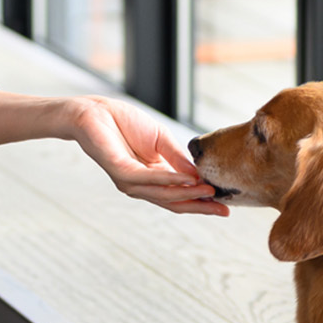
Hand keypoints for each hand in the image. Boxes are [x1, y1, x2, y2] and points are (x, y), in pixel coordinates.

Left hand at [64, 95, 229, 216]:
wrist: (96, 112)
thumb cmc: (126, 123)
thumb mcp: (161, 140)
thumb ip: (178, 158)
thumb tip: (200, 175)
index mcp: (154, 177)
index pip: (180, 195)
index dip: (202, 202)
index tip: (226, 207)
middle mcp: (142, 185)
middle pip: (174, 202)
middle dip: (199, 206)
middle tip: (224, 211)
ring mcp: (130, 181)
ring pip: (162, 193)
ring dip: (187, 193)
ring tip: (209, 191)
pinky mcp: (120, 171)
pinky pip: (147, 179)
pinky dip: (168, 179)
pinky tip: (185, 179)